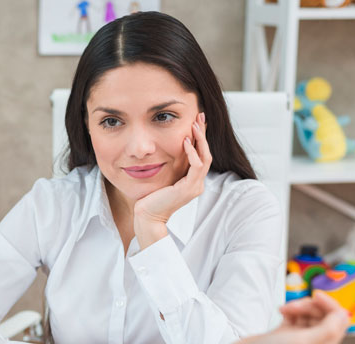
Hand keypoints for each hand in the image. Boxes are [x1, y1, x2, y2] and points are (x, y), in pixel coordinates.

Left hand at [133, 113, 210, 247]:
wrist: (147, 216)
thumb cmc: (151, 198)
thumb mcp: (163, 177)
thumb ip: (170, 166)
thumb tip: (169, 149)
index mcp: (193, 181)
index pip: (202, 155)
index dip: (201, 137)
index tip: (197, 121)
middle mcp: (197, 184)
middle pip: (207, 153)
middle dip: (204, 133)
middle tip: (200, 116)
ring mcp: (195, 187)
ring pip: (205, 158)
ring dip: (200, 139)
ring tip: (194, 124)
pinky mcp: (189, 189)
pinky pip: (196, 167)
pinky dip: (192, 152)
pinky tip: (186, 141)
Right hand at [223, 291, 349, 343]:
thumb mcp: (303, 343)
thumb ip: (327, 329)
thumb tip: (343, 315)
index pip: (338, 320)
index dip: (330, 305)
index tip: (316, 296)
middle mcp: (312, 342)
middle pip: (323, 314)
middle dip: (310, 305)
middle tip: (294, 306)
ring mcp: (297, 337)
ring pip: (309, 313)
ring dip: (299, 307)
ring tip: (286, 310)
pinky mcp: (284, 333)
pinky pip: (295, 315)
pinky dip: (290, 310)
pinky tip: (282, 312)